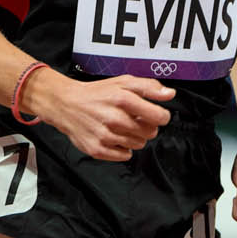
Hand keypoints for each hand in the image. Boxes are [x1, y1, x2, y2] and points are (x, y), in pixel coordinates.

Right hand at [36, 72, 174, 160]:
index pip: (159, 117)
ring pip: (138, 144)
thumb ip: (149, 87)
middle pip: (150, 132)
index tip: (156, 115)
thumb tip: (170, 94)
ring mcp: (105, 135)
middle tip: (135, 119)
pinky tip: (115, 137)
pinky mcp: (97, 149)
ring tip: (122, 127)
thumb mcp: (123, 82)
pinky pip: (124, 155)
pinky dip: (123, 148)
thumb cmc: (97, 93)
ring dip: (135, 137)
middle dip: (147, 126)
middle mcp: (114, 118)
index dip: (161, 117)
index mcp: (123, 98)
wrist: (66, 104)